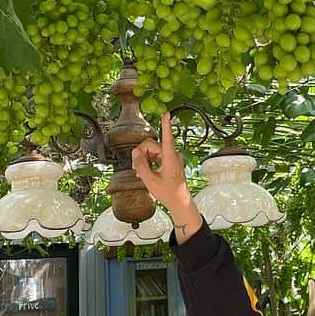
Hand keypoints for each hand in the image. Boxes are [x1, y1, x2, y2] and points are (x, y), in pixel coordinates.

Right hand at [132, 113, 202, 239]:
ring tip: (140, 173)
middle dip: (141, 154)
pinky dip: (148, 162)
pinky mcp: (170, 161)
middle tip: (136, 168)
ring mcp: (171, 158)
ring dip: (144, 159)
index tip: (166, 112)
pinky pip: (155, 156)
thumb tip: (135, 152)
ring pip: (152, 151)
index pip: (167, 138)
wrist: (179, 202)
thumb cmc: (168, 194)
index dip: (166, 125)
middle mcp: (172, 155)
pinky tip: (144, 173)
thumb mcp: (150, 181)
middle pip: (151, 145)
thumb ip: (141, 165)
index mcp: (170, 158)